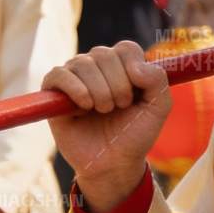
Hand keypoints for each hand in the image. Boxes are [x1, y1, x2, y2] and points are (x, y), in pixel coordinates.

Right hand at [42, 42, 170, 211]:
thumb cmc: (134, 135)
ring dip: (98, 90)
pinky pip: (59, 74)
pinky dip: (74, 88)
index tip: (134, 95)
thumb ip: (158, 79)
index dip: (132, 69)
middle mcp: (98, 67)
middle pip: (104, 54)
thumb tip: (136, 65)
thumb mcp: (158, 108)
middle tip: (118, 107)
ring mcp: (75, 77)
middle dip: (117, 85)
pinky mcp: (54, 92)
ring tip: (103, 111)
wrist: (113, 163)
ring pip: (83, 63)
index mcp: (123, 67)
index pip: (126, 49)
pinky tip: (85, 105)